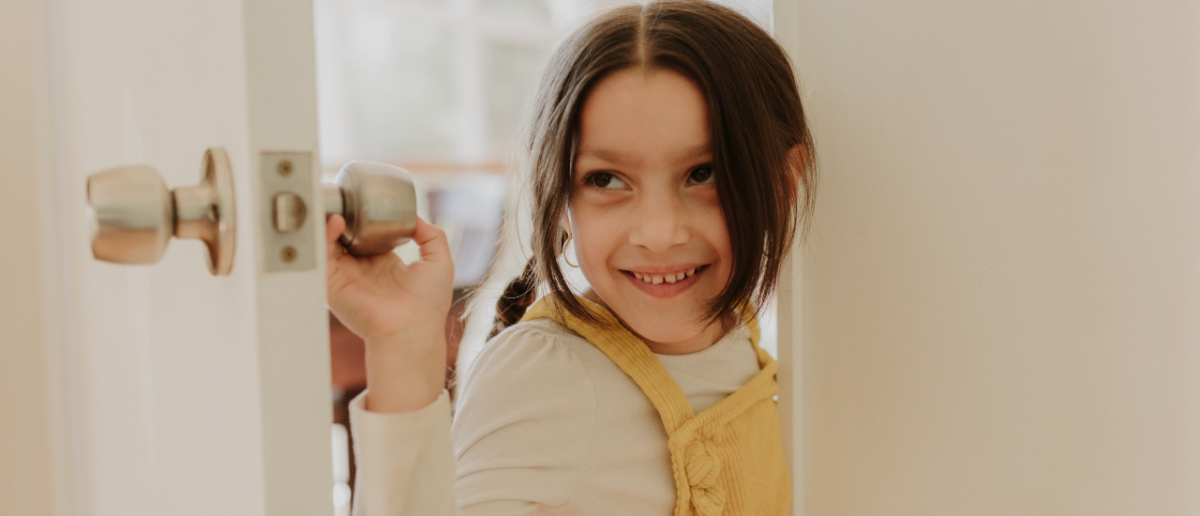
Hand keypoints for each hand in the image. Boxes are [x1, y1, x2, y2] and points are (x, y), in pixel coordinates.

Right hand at [325, 214, 454, 411]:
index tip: (361, 199)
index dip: (363, 217)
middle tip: (342, 196)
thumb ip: (432, 235)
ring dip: (328, 221)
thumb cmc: (428, 304)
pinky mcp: (332, 286)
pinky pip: (322, 257)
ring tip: (334, 202)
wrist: (411, 330)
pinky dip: (324, 236)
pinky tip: (334, 221)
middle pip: (345, 236)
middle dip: (341, 215)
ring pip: (329, 243)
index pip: (366, 234)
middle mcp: (361, 270)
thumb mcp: (439, 261)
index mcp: (383, 264)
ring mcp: (345, 277)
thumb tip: (416, 218)